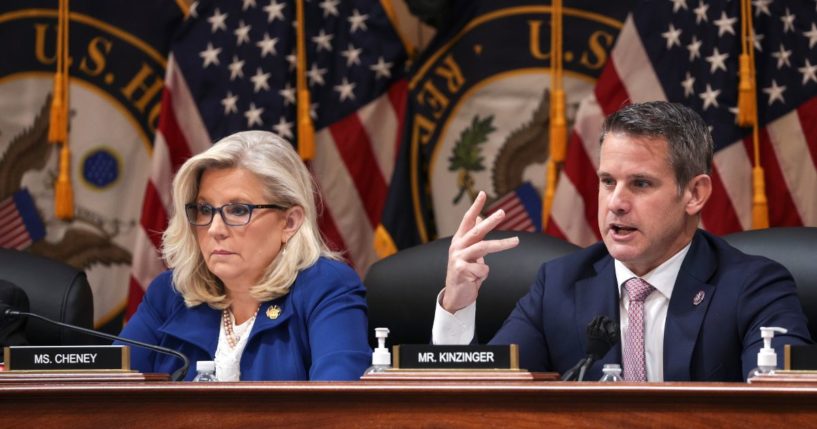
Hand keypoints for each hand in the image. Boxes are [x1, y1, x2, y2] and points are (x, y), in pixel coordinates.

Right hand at [441, 191, 518, 312]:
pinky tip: (476, 279)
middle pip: (477, 231)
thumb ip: (474, 237)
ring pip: (483, 247)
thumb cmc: (466, 272)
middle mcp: (457, 246)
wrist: (456, 295)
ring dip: (502, 244)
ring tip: (517, 241)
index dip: (475, 206)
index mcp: (459, 240)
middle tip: (503, 212)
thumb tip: (480, 218)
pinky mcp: (460, 269)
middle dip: (491, 221)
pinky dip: (484, 274)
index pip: (468, 220)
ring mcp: (457, 257)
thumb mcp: (470, 252)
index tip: (483, 193)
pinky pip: (483, 269)